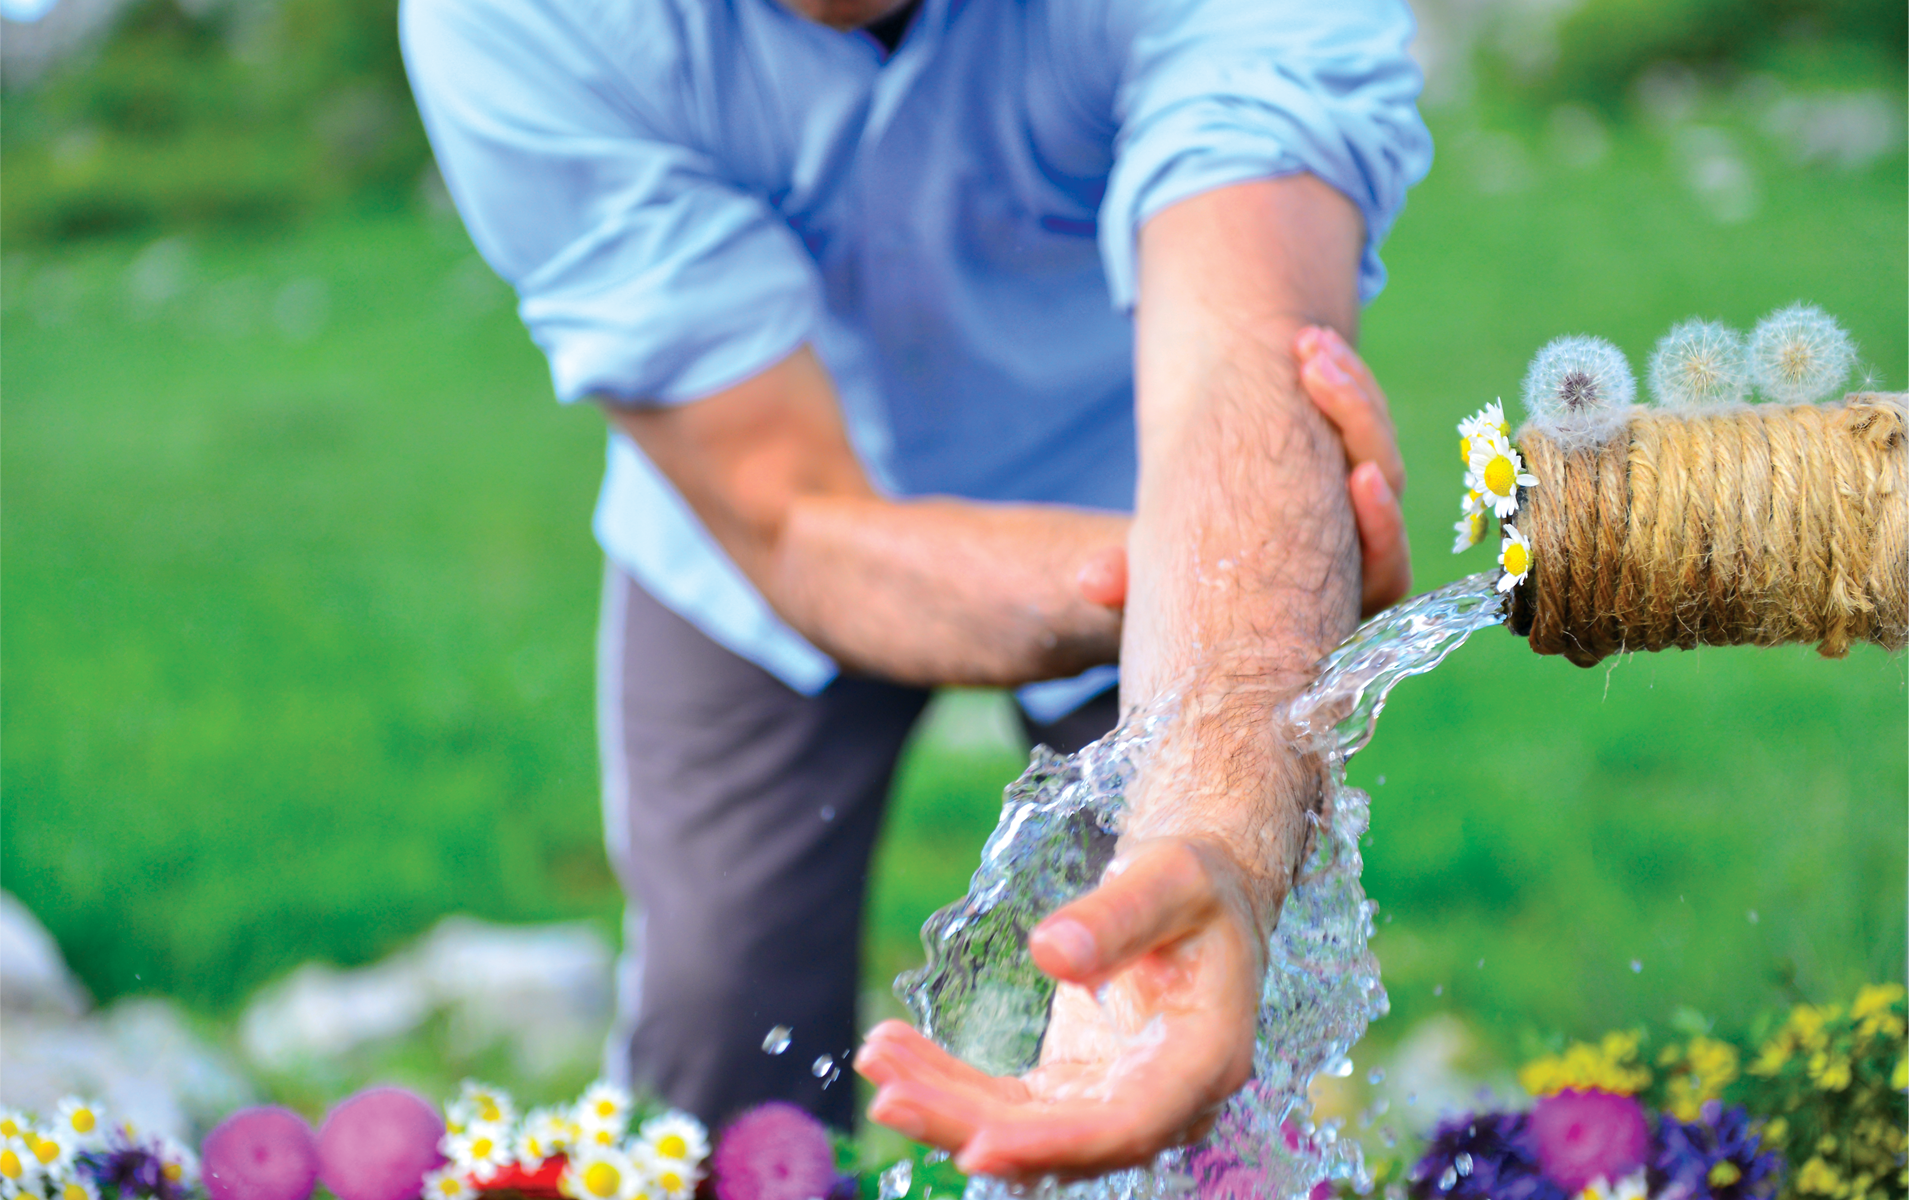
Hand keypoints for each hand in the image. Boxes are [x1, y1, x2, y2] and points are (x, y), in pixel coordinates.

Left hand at [856, 836, 1266, 1179]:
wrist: (1199, 897)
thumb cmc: (1195, 885)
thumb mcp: (1168, 879)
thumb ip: (1118, 917)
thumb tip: (1051, 953)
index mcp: (1205, 1058)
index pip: (1130, 1124)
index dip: (1056, 1144)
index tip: (979, 1146)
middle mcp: (1166, 1100)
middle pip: (1064, 1141)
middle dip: (971, 1126)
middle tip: (891, 1098)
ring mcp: (1117, 1101)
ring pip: (1023, 1130)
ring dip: (946, 1107)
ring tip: (877, 1060)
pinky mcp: (1076, 1091)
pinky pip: (1006, 1104)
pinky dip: (949, 1085)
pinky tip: (896, 1050)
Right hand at [1073, 327, 1409, 619]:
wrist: (1192, 555)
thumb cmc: (1176, 592)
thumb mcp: (1151, 585)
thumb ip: (1126, 585)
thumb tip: (1091, 579)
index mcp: (1335, 601)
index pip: (1386, 570)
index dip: (1383, 526)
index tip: (1360, 478)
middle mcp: (1357, 552)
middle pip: (1386, 482)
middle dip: (1358, 421)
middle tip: (1314, 371)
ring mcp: (1354, 502)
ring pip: (1376, 440)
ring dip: (1348, 386)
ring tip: (1306, 342)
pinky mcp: (1343, 460)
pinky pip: (1358, 416)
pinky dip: (1338, 377)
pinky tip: (1306, 343)